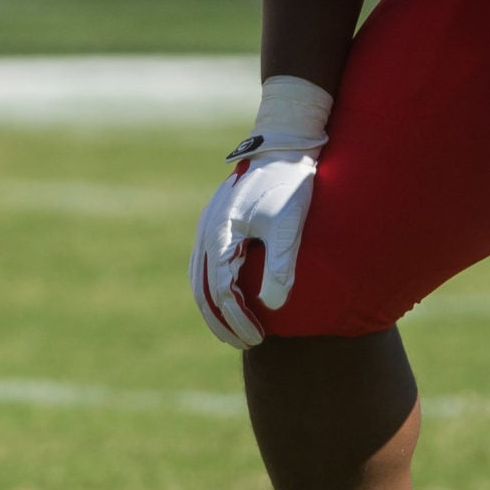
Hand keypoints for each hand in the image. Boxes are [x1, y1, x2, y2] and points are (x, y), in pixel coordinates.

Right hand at [188, 77, 331, 348]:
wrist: (283, 144)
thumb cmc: (289, 183)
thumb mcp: (289, 223)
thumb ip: (281, 264)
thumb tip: (273, 305)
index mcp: (221, 234)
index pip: (222, 290)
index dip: (239, 319)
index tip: (258, 338)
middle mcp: (207, 232)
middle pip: (203, 290)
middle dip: (222, 322)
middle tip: (245, 344)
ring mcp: (208, 227)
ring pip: (199, 279)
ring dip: (214, 309)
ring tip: (234, 332)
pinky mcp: (217, 223)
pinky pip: (205, 265)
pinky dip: (213, 289)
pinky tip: (231, 299)